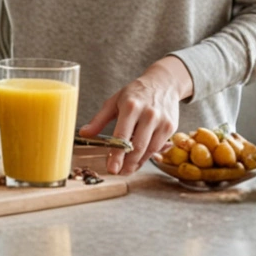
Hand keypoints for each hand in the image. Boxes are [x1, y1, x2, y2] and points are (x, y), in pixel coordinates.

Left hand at [79, 56, 193, 174]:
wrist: (163, 83)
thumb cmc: (135, 93)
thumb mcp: (114, 102)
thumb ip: (99, 120)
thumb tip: (83, 134)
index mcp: (131, 107)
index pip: (122, 136)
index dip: (117, 155)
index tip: (111, 168)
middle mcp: (148, 114)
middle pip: (138, 147)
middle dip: (127, 164)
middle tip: (117, 172)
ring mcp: (162, 121)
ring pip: (149, 150)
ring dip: (137, 163)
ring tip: (126, 169)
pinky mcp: (171, 127)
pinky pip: (158, 147)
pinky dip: (147, 156)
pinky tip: (138, 159)